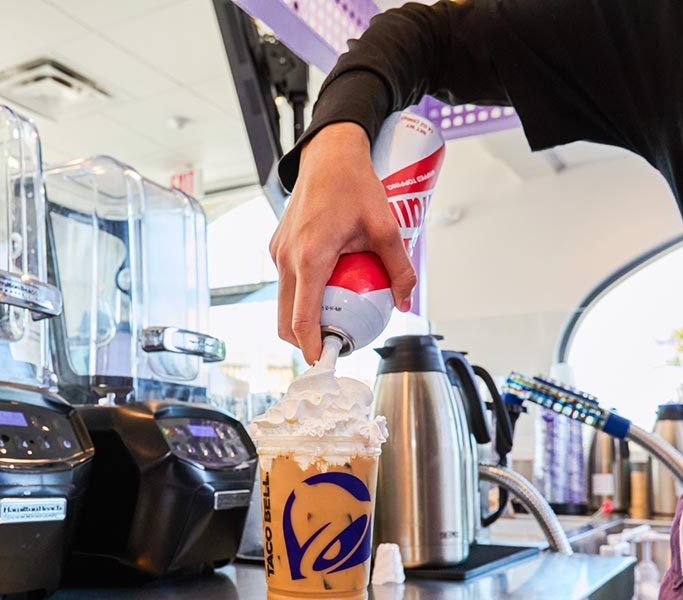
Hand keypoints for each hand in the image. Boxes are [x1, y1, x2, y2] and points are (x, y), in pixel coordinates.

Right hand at [269, 122, 415, 363]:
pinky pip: (286, 282)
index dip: (312, 346)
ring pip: (283, 302)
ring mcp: (278, 252)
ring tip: (334, 322)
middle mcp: (287, 258)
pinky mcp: (277, 246)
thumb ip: (398, 267)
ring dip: (302, 319)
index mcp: (310, 258)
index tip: (324, 361)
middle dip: (305, 341)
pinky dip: (302, 295)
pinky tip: (329, 290)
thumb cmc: (354, 185)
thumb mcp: (385, 227)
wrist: (328, 155)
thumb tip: (405, 301)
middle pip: (285, 319)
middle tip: (335, 345)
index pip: (302, 318)